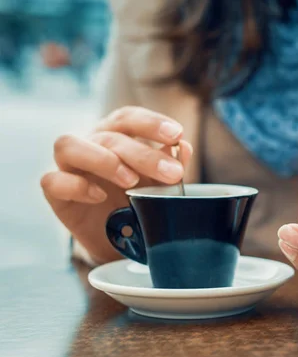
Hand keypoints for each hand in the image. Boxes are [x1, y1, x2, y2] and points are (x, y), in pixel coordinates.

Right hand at [41, 106, 192, 263]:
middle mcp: (90, 143)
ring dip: (104, 160)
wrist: (120, 239)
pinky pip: (53, 181)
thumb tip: (183, 147)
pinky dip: (77, 186)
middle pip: (109, 135)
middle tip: (171, 173)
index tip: (177, 134)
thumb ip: (170, 165)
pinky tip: (100, 196)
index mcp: (116, 135)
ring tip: (131, 181)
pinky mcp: (56, 192)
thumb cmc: (138, 200)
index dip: (151, 122)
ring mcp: (69, 166)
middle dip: (143, 153)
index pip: (128, 118)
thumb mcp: (159, 184)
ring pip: (68, 145)